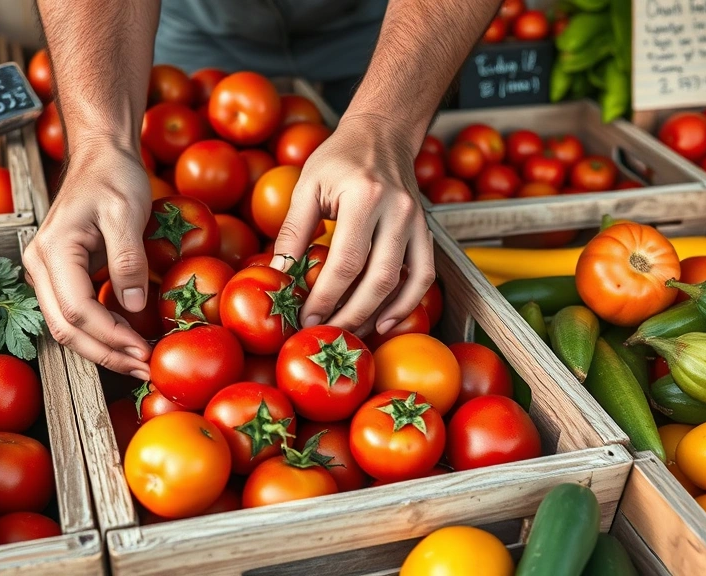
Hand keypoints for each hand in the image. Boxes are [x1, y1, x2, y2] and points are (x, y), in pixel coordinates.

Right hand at [24, 146, 152, 378]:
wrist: (100, 157)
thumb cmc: (114, 177)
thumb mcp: (127, 211)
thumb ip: (129, 259)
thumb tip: (133, 306)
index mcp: (53, 249)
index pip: (76, 309)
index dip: (111, 336)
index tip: (145, 351)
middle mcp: (39, 265)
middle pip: (66, 328)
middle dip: (107, 353)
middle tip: (146, 369)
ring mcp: (46, 272)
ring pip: (67, 327)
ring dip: (104, 349)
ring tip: (141, 362)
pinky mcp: (60, 276)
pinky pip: (75, 314)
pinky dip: (101, 332)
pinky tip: (129, 341)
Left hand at [271, 114, 434, 336]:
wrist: (382, 133)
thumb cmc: (339, 158)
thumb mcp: (307, 185)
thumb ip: (293, 230)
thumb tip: (279, 275)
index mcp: (364, 196)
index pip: (346, 261)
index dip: (326, 296)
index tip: (307, 318)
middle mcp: (397, 210)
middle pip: (378, 279)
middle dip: (350, 313)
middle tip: (326, 333)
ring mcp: (417, 221)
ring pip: (404, 281)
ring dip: (377, 314)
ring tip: (352, 333)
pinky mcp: (425, 230)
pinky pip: (425, 274)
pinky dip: (408, 302)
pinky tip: (386, 321)